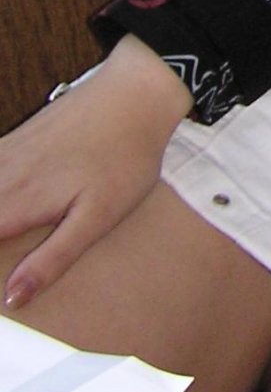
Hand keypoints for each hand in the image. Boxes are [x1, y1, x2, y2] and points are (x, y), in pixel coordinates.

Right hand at [0, 35, 192, 309]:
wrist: (136, 93)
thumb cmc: (124, 158)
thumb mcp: (98, 218)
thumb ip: (53, 258)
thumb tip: (13, 297)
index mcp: (18, 203)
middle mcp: (2, 177)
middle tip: (1, 253)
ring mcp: (5, 153)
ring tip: (2, 227)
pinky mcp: (15, 138)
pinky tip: (0, 188)